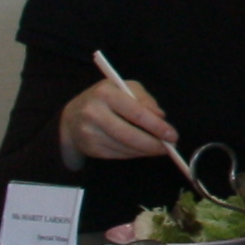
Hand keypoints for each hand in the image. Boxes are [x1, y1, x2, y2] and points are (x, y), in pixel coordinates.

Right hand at [59, 73, 178, 163]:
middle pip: (130, 135)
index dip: (157, 126)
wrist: (72, 116)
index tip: (172, 135)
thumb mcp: (125, 88)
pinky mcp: (90, 149)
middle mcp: (94, 113)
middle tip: (169, 148)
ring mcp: (89, 133)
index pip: (136, 113)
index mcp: (105, 93)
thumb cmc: (105, 98)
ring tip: (158, 148)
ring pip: (125, 148)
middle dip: (153, 144)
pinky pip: (118, 155)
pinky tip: (141, 150)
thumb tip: (161, 116)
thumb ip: (144, 99)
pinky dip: (133, 154)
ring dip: (145, 151)